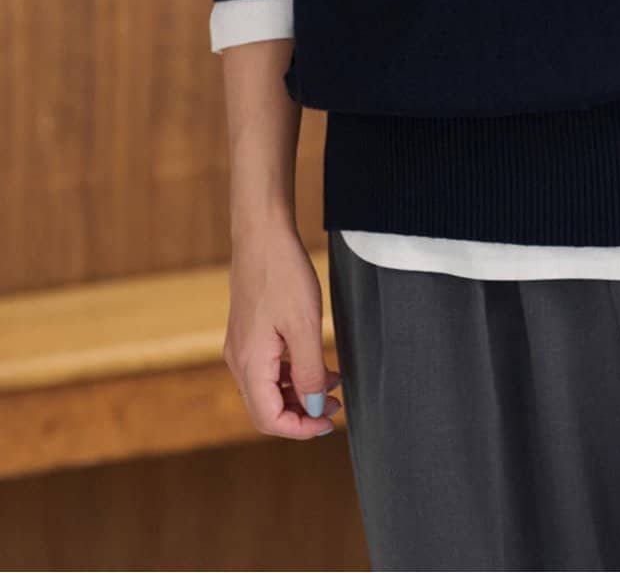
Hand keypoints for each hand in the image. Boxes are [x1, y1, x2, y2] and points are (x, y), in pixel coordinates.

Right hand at [225, 220, 342, 438]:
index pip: (269, 419)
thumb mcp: (305, 325)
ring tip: (333, 383)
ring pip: (268, 388)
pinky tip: (315, 363)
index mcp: (249, 364)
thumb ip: (309, 371)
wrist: (262, 234)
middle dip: (302, 413)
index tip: (330, 422)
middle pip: (267, 408)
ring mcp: (241, 346)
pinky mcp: (248, 333)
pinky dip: (291, 373)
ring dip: (299, 393)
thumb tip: (315, 408)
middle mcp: (239, 360)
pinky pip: (267, 368)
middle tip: (337, 406)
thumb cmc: (283, 274)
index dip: (300, 428)